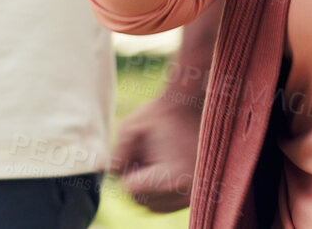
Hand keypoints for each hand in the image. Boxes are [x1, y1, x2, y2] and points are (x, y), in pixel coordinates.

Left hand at [110, 93, 202, 212]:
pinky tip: (165, 168)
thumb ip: (116, 158)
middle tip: (148, 153)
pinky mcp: (196, 194)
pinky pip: (167, 204)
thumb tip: (115, 180)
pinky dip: (159, 190)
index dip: (128, 169)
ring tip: (157, 159)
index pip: (132, 190)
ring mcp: (194, 195)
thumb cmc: (160, 113)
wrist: (192, 105)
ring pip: (154, 206)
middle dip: (137, 180)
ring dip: (147, 187)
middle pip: (143, 202)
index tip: (140, 149)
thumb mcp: (129, 127)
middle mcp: (188, 192)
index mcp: (173, 178)